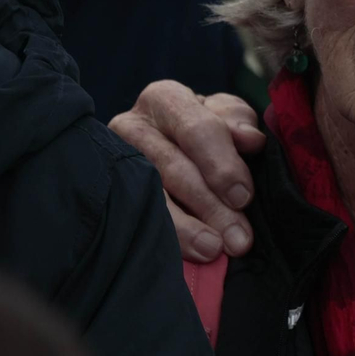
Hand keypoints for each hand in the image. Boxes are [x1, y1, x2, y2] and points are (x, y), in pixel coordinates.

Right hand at [110, 81, 265, 261]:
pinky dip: (163, 237)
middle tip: (239, 239)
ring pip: (150, 198)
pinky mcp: (104, 192)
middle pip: (173, 169)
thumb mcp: (222, 117)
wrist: (158, 143)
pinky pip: (133, 218)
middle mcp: (130, 126)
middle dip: (210, 206)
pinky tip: (181, 256)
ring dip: (186, 229)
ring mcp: (111, 161)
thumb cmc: (200, 130)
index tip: (243, 197)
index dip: (222, 164)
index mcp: (165, 99)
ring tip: (213, 251)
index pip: (196, 130)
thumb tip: (250, 139)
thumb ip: (237, 123)